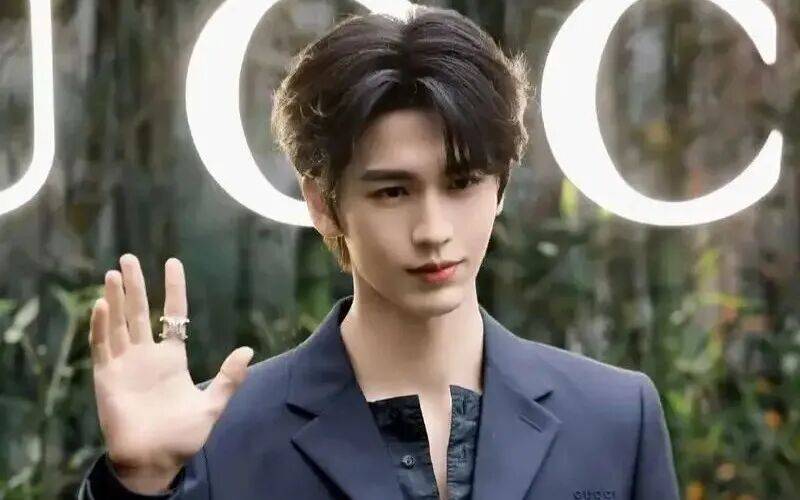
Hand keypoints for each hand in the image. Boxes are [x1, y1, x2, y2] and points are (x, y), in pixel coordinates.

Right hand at [88, 254, 253, 480]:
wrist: (155, 461)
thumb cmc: (183, 436)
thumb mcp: (212, 405)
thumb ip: (228, 378)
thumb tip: (248, 349)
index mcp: (172, 359)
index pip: (172, 315)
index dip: (173, 289)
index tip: (172, 262)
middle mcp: (147, 356)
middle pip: (139, 312)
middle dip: (134, 285)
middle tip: (127, 258)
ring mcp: (125, 364)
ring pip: (119, 323)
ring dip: (116, 298)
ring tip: (113, 272)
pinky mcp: (107, 377)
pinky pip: (103, 346)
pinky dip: (102, 326)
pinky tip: (103, 305)